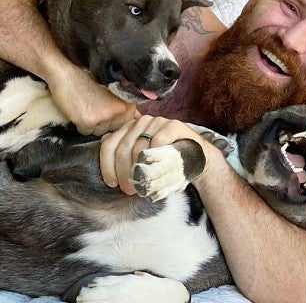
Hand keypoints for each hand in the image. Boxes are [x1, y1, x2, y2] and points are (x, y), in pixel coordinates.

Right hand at [47, 64, 138, 135]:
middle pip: (113, 128)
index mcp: (126, 102)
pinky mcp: (88, 121)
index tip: (107, 111)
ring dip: (93, 124)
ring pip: (100, 131)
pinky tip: (79, 112)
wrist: (65, 73)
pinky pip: (87, 132)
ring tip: (86, 108)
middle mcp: (118, 110)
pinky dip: (82, 125)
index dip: (116, 118)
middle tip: (94, 108)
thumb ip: (126, 105)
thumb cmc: (88, 80)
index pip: (127, 122)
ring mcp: (104, 116)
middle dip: (104, 122)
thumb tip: (138, 119)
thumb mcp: (112, 90)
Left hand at [100, 115, 219, 194]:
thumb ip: (124, 150)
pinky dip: (156, 157)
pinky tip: (157, 168)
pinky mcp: (173, 125)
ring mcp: (157, 122)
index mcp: (128, 128)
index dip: (107, 166)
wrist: (195, 154)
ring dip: (139, 171)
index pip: (109, 145)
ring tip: (142, 185)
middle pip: (122, 148)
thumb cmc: (165, 157)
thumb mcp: (142, 155)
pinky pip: (158, 141)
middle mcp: (140, 122)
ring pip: (138, 147)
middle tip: (130, 190)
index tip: (112, 183)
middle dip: (123, 173)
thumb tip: (103, 145)